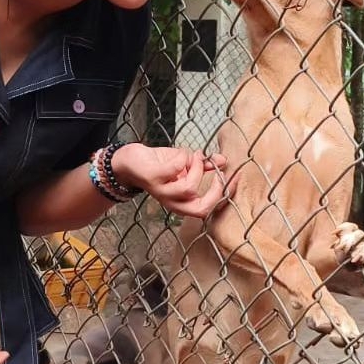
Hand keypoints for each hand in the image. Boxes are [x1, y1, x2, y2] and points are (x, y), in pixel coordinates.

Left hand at [112, 143, 231, 217]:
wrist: (129, 161)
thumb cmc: (158, 164)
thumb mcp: (184, 166)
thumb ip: (204, 165)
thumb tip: (223, 160)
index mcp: (181, 202)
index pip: (208, 209)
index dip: (224, 194)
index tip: (235, 176)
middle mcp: (172, 202)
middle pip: (201, 208)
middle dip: (214, 189)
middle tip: (217, 170)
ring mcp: (162, 192)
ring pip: (190, 187)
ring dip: (197, 167)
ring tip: (194, 156)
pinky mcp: (153, 178)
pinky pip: (177, 168)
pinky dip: (183, 157)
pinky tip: (180, 153)